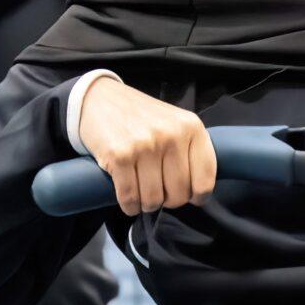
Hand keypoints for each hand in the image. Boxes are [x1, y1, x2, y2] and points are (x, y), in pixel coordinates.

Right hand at [75, 77, 216, 215]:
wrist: (99, 99)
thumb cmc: (139, 116)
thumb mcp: (174, 123)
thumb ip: (188, 150)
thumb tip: (196, 192)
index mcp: (191, 127)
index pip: (204, 179)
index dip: (198, 196)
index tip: (191, 197)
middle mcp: (170, 135)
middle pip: (178, 193)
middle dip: (168, 201)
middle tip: (159, 192)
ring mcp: (144, 145)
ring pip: (153, 199)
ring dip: (146, 204)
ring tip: (142, 194)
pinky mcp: (119, 155)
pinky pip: (129, 197)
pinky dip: (129, 205)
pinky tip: (128, 200)